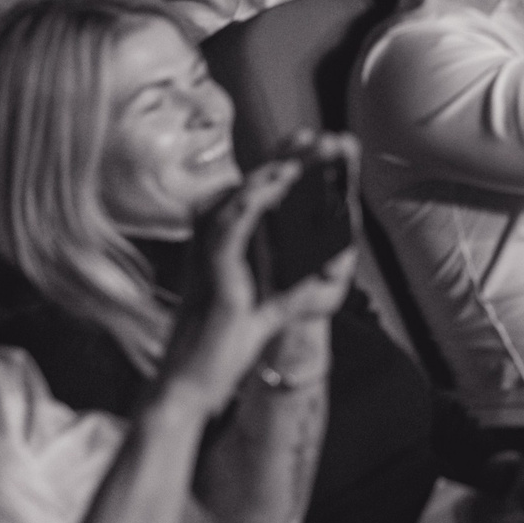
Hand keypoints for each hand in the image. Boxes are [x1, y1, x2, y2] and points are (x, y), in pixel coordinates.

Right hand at [155, 144, 356, 414]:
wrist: (192, 386)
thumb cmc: (224, 350)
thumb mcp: (270, 309)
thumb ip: (296, 287)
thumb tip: (331, 270)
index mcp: (224, 247)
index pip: (253, 195)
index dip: (281, 166)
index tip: (310, 144)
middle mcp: (214, 242)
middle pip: (250, 186)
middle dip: (286, 159)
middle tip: (317, 136)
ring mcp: (209, 253)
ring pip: (242, 195)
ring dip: (278, 169)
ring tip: (309, 150)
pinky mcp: (211, 268)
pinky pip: (233, 222)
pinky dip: (258, 197)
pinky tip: (284, 180)